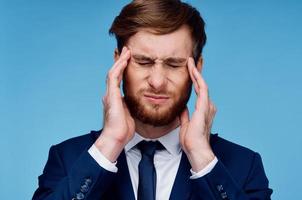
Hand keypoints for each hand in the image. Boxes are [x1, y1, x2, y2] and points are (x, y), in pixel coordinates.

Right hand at [95, 47, 134, 161]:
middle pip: (114, 73)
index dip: (122, 69)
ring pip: (113, 72)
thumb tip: (138, 102)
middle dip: (120, 61)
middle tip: (126, 51)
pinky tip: (124, 60)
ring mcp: (109, 94)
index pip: (118, 80)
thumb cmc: (123, 130)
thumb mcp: (129, 114)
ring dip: (120, 61)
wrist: (116, 137)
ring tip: (126, 51)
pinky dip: (119, 67)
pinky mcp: (111, 95)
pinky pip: (114, 77)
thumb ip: (131, 106)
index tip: (128, 60)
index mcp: (115, 99)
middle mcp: (110, 94)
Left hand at [179, 57, 216, 171]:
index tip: (190, 69)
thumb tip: (182, 108)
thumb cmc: (191, 140)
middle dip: (197, 71)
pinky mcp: (205, 106)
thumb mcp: (185, 124)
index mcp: (203, 109)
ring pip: (202, 84)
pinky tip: (192, 69)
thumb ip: (185, 115)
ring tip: (191, 60)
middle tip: (193, 60)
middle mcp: (207, 105)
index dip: (194, 79)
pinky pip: (202, 88)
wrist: (195, 149)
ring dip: (196, 71)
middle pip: (201, 84)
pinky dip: (197, 77)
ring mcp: (207, 105)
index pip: (199, 90)